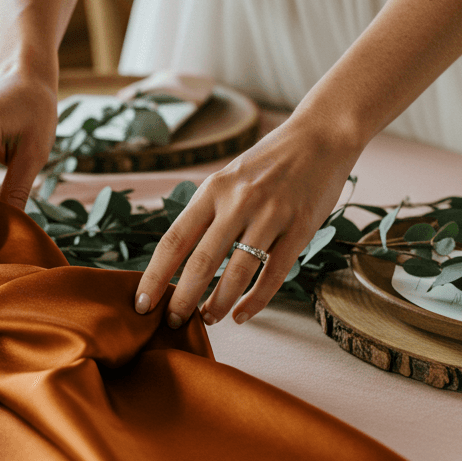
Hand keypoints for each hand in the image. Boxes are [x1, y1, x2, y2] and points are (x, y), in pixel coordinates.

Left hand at [134, 115, 360, 327]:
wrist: (320, 137)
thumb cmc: (268, 162)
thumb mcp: (228, 177)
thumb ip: (206, 210)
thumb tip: (178, 255)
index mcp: (213, 190)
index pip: (174, 240)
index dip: (155, 276)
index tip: (141, 302)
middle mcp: (238, 202)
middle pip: (201, 262)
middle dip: (182, 299)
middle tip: (171, 323)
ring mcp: (271, 215)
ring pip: (237, 273)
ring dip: (218, 304)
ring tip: (207, 320)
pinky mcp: (300, 228)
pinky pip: (274, 274)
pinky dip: (255, 301)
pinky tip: (241, 314)